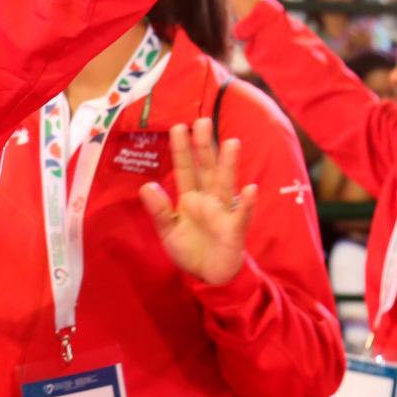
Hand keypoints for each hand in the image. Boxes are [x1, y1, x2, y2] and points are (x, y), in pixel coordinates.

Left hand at [138, 120, 253, 286]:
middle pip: (206, 169)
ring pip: (226, 184)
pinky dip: (246, 203)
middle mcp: (208, 199)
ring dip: (228, 165)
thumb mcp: (168, 231)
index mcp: (190, 198)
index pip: (185, 169)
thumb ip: (159, 210)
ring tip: (231, 142)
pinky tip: (250, 189)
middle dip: (204, 147)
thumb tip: (146, 186)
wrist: (208, 275)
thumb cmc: (190, 249)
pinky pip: (241, 215)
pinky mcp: (235, 230)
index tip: (177, 127)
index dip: (181, 150)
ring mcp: (223, 212)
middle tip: (202, 121)